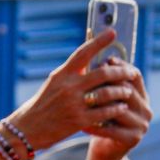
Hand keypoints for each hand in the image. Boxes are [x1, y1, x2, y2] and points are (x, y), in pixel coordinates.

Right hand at [7, 31, 145, 150]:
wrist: (29, 127)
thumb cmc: (45, 102)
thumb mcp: (55, 83)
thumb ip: (72, 73)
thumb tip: (93, 60)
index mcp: (62, 74)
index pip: (83, 52)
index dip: (99, 41)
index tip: (112, 33)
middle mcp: (68, 86)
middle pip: (102, 73)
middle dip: (121, 72)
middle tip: (131, 72)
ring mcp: (74, 104)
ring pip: (107, 93)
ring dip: (122, 91)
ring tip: (128, 91)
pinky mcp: (79, 121)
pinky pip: (105, 112)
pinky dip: (116, 108)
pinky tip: (122, 107)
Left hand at [84, 56, 150, 159]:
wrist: (104, 151)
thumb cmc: (102, 120)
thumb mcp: (107, 99)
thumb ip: (106, 82)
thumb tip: (95, 56)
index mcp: (142, 97)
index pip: (135, 75)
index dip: (121, 66)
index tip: (104, 60)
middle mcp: (146, 109)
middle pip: (127, 89)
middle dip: (107, 82)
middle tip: (88, 78)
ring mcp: (142, 125)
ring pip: (118, 108)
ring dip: (99, 103)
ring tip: (82, 99)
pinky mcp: (133, 139)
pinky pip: (111, 128)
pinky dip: (94, 124)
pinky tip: (81, 122)